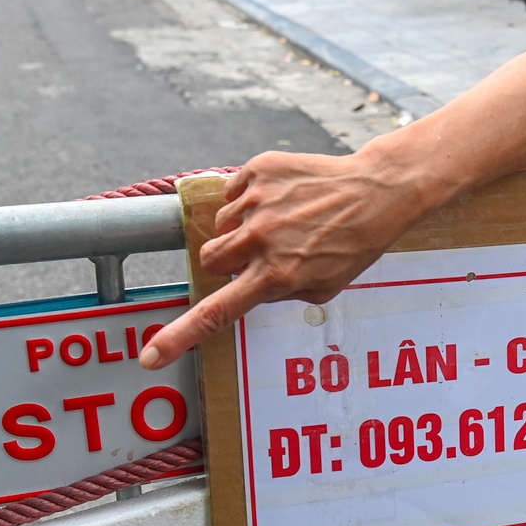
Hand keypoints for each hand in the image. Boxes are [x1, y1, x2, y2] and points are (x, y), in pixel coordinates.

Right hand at [139, 148, 432, 368]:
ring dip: (240, 228)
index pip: (216, 313)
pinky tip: (281, 200)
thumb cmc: (353, 246)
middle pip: (209, 259)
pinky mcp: (258, 170)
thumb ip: (280, 293)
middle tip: (255, 255)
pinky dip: (249, 198)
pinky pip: (231, 191)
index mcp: (276, 277)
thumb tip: (249, 287)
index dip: (179, 337)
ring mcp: (258, 202)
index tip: (149, 355)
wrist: (376, 193)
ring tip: (281, 222)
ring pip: (220, 224)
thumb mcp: (323, 288)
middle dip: (224, 261)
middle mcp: (261, 240)